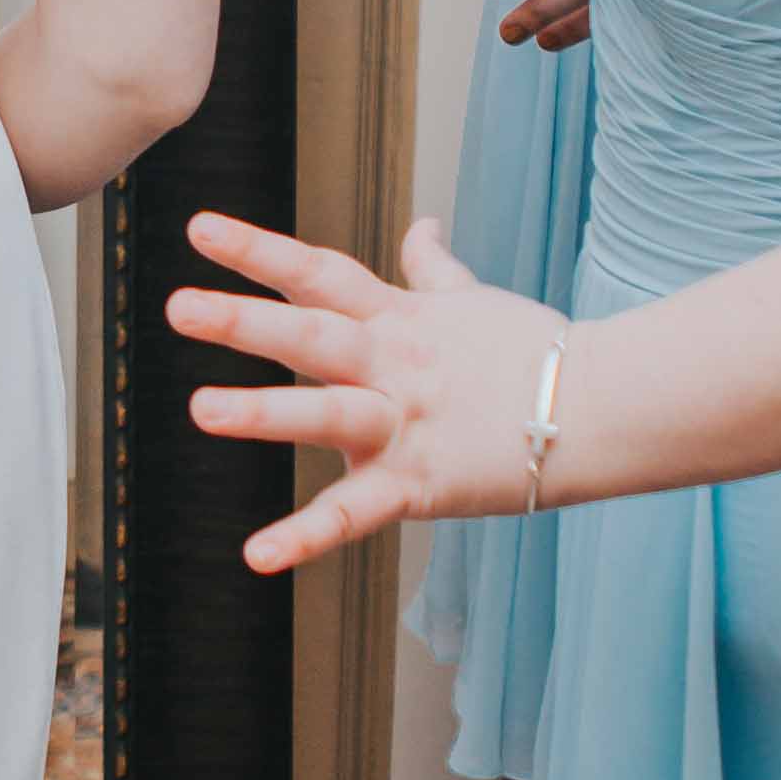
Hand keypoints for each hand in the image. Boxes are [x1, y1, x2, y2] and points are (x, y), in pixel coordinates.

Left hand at [168, 207, 564, 569]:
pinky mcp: (420, 485)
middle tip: (178, 307)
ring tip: (201, 410)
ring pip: (330, 414)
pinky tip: (256, 556)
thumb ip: (433, 268)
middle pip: (314, 335)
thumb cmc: (536, 354)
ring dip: (265, 413)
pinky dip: (306, 538)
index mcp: (399, 319)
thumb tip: (423, 224)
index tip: (198, 227)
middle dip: (245, 321)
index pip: (320, 273)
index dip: (258, 250)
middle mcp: (394, 365)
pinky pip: (356, 514)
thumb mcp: (474, 301)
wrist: (603, 408)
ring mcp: (406, 424)